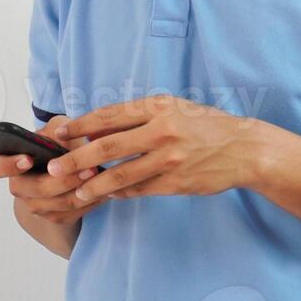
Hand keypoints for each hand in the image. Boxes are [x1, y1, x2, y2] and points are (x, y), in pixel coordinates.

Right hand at [0, 116, 105, 224]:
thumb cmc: (59, 143)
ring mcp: (35, 205)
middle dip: (63, 180)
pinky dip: (88, 201)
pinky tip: (103, 189)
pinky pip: (72, 213)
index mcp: (10, 161)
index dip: (9, 165)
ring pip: (57, 204)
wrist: (66, 169)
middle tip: (87, 169)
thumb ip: (57, 129)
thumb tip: (60, 138)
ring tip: (100, 177)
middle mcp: (20, 186)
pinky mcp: (54, 217)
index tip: (28, 159)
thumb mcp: (59, 129)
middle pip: (35, 189)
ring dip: (80, 192)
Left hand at [45, 95, 261, 201]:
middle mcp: (161, 131)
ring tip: (77, 192)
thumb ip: (139, 117)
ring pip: (121, 174)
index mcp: (158, 107)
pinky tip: (107, 194)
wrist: (245, 149)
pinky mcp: (176, 183)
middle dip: (76, 158)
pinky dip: (120, 192)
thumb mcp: (174, 108)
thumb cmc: (205, 125)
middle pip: (108, 145)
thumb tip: (98, 128)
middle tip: (55, 169)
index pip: (109, 115)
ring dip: (94, 184)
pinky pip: (140, 190)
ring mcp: (169, 159)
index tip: (59, 133)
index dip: (80, 125)